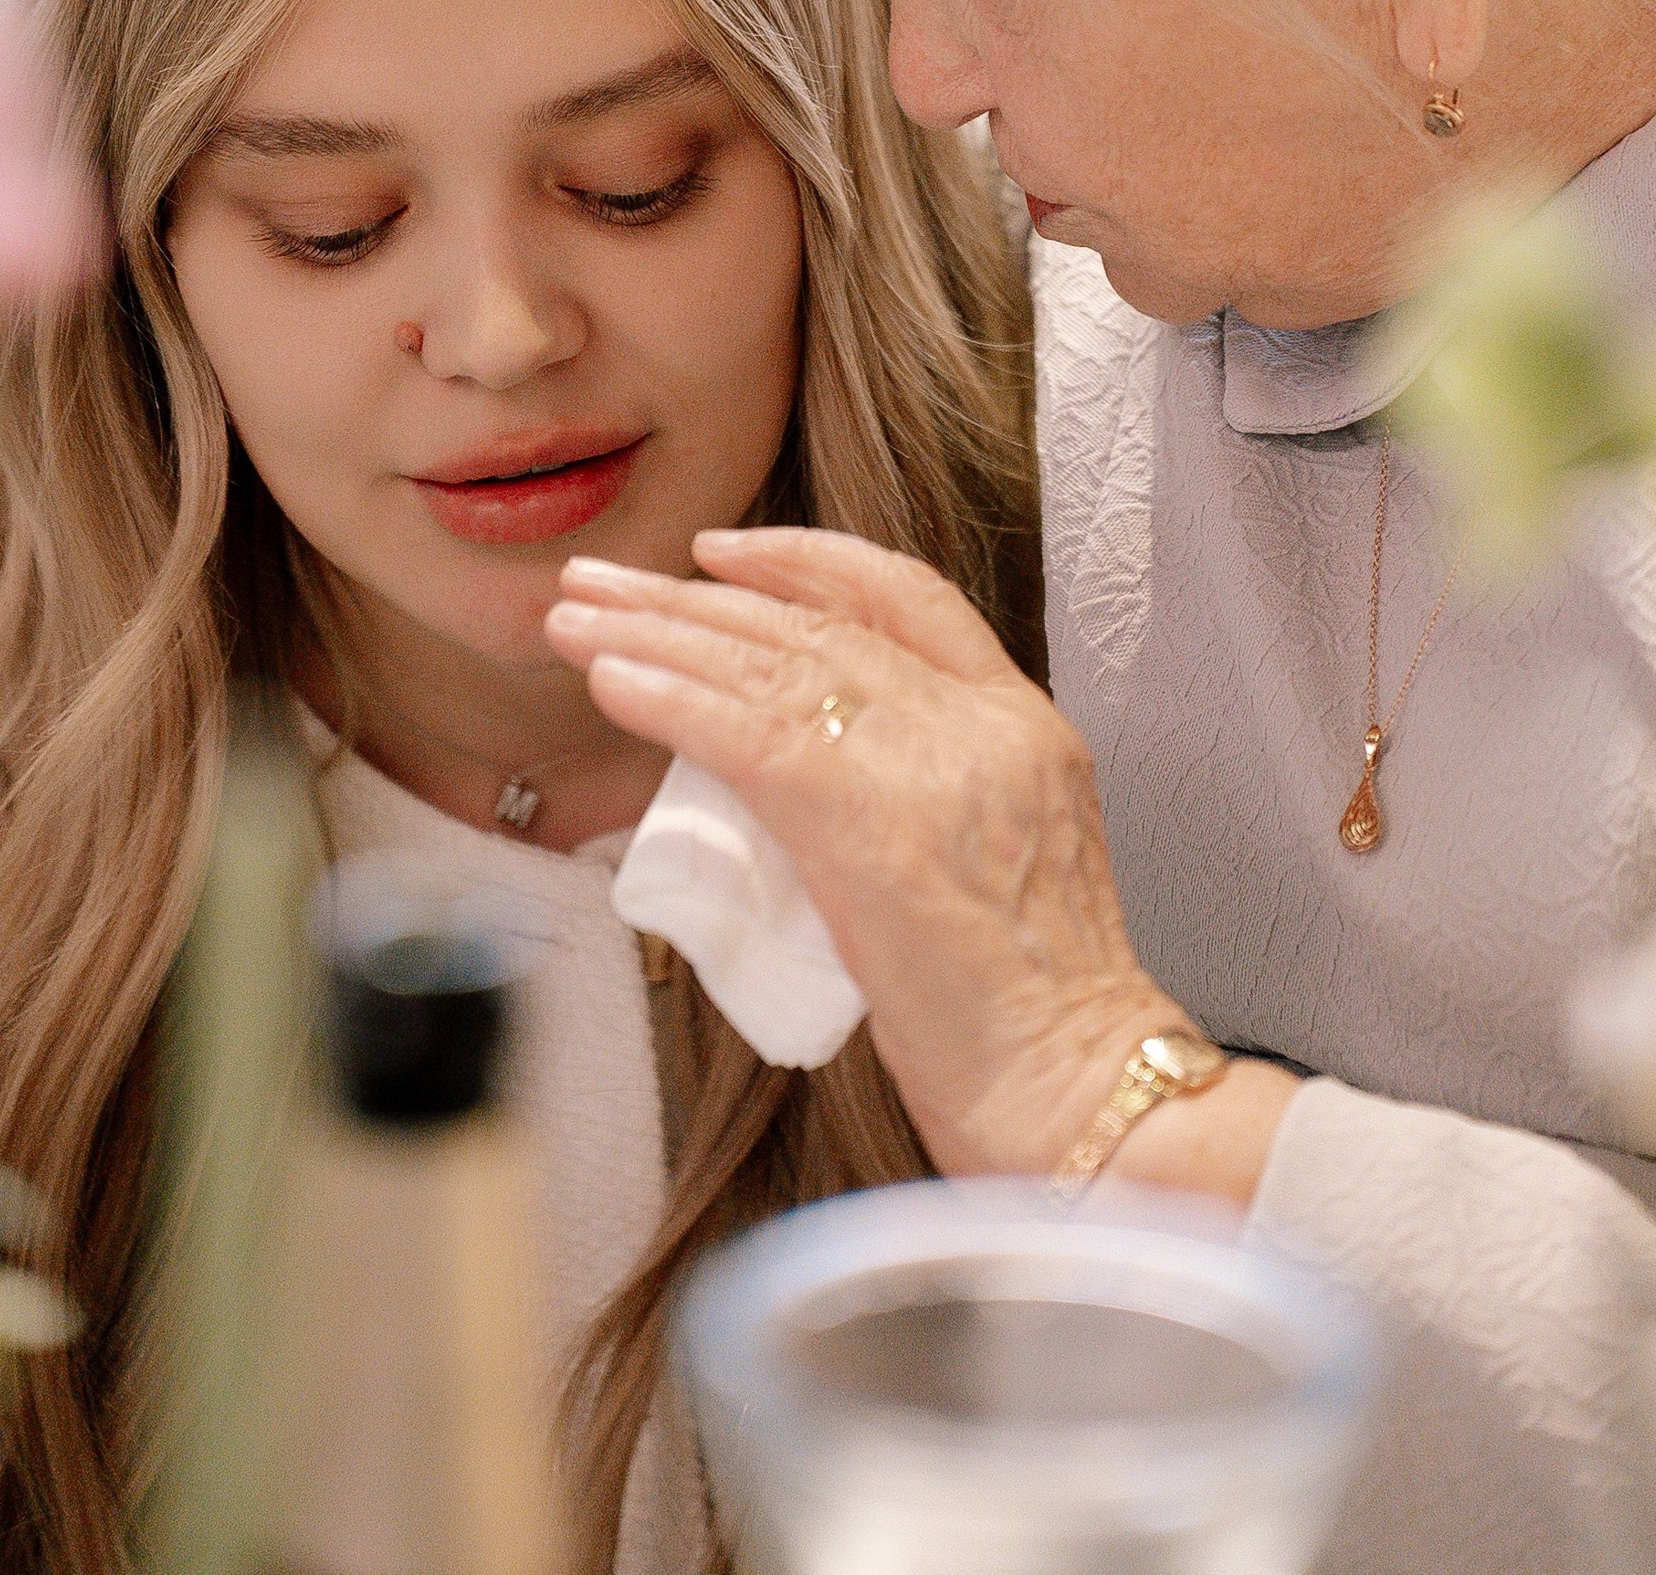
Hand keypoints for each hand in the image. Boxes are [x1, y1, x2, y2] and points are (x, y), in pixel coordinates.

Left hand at [547, 524, 1181, 1177]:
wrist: (1081, 1100)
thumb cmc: (1034, 1028)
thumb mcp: (1000, 868)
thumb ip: (924, 800)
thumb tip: (804, 784)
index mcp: (1024, 725)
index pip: (907, 598)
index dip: (805, 564)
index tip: (719, 555)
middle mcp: (983, 723)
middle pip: (816, 626)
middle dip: (693, 599)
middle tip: (600, 585)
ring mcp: (934, 766)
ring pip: (770, 667)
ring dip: (656, 639)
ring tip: (574, 624)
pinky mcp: (874, 823)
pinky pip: (746, 734)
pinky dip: (669, 702)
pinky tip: (610, 684)